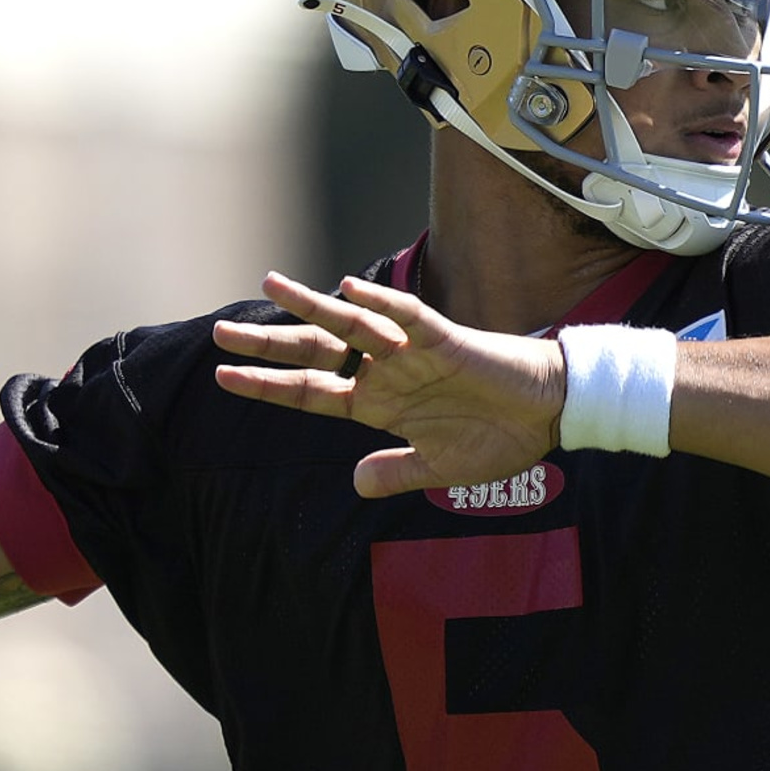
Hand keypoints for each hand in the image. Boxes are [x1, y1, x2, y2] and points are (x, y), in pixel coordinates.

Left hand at [213, 272, 565, 497]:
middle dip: (270, 343)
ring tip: (271, 286)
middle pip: (318, 352)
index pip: (312, 391)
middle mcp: (387, 373)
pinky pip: (408, 316)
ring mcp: (413, 354)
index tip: (223, 377)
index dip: (269, 386)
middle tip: (220, 332)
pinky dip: (380, 302)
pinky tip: (349, 288)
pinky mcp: (445, 340)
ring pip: (352, 324)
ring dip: (312, 307)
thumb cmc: (499, 440)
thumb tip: (355, 484)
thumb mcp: (440, 468)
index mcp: (380, 406)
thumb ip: (397, 472)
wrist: (549, 416)